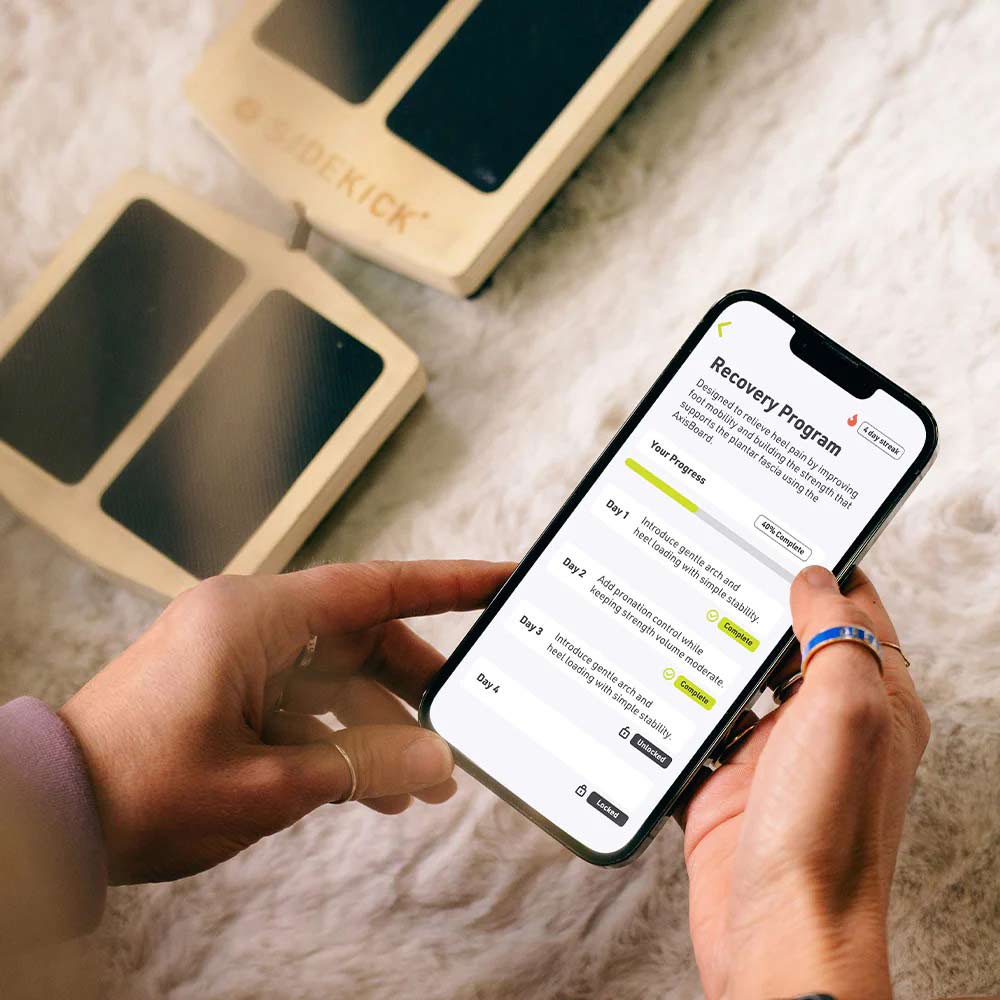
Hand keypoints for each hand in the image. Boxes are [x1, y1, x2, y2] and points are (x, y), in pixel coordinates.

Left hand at [58, 560, 513, 884]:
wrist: (52, 814)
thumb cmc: (140, 790)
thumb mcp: (266, 785)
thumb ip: (361, 767)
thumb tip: (437, 762)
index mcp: (253, 619)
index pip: (374, 587)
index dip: (446, 585)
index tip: (499, 580)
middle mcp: (247, 621)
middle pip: (360, 635)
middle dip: (414, 685)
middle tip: (462, 729)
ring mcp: (234, 651)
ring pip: (334, 672)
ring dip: (377, 723)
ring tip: (421, 786)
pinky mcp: (225, 682)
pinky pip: (301, 696)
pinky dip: (337, 734)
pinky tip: (370, 786)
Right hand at [680, 566, 929, 999]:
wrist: (778, 932)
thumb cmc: (826, 833)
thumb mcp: (848, 711)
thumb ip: (835, 636)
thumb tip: (814, 576)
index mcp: (872, 700)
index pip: (855, 610)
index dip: (823, 565)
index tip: (780, 527)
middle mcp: (823, 723)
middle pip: (786, 640)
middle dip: (751, 599)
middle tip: (709, 553)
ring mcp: (771, 754)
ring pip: (735, 680)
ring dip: (706, 648)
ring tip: (671, 603)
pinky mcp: (723, 782)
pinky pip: (694, 727)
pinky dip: (670, 703)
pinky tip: (647, 677)